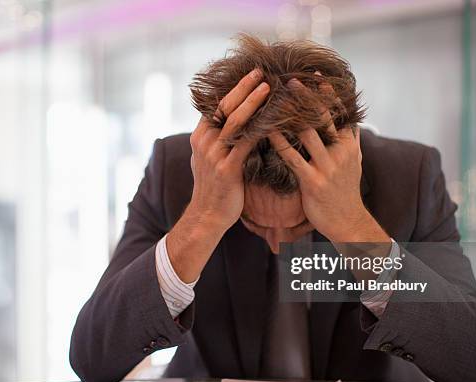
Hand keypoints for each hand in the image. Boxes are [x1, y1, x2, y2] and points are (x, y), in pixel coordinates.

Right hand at [167, 69, 269, 281]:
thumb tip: (231, 121)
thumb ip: (217, 138)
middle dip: (244, 88)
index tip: (252, 74)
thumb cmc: (214, 186)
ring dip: (253, 102)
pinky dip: (261, 129)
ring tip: (268, 88)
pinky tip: (276, 120)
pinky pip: (246, 143)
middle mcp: (204, 142)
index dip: (235, 88)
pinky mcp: (227, 169)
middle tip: (261, 72)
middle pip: (225, 107)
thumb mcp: (208, 158)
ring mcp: (214, 155)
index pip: (217, 105)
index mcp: (200, 136)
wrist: (208, 215)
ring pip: (235, 121)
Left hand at [268, 78, 388, 244]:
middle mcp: (340, 152)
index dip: (327, 93)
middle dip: (307, 97)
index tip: (315, 75)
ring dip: (289, 116)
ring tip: (274, 100)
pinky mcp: (312, 181)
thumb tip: (351, 120)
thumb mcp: (354, 162)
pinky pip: (292, 158)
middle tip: (290, 79)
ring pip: (307, 134)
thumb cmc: (346, 191)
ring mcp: (327, 167)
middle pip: (323, 118)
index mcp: (349, 144)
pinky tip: (267, 131)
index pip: (339, 112)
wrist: (347, 221)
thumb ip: (351, 140)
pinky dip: (279, 142)